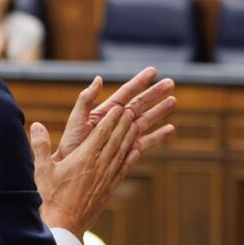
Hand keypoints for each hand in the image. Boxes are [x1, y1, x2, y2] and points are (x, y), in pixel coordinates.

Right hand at [29, 70, 176, 237]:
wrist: (64, 226)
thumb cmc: (50, 198)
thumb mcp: (42, 170)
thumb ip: (40, 146)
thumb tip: (36, 125)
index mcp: (83, 159)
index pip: (101, 133)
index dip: (111, 119)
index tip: (119, 107)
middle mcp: (98, 166)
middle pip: (115, 139)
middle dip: (124, 122)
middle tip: (132, 109)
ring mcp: (106, 177)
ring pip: (122, 152)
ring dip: (130, 135)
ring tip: (137, 123)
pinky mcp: (109, 188)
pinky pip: (123, 168)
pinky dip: (131, 157)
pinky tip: (136, 150)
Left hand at [54, 67, 175, 161]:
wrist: (69, 173)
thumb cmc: (70, 146)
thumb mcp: (76, 120)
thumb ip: (86, 100)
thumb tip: (98, 79)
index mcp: (105, 112)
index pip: (126, 93)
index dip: (139, 82)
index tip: (153, 71)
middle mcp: (116, 122)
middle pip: (140, 105)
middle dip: (155, 94)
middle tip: (171, 83)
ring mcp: (123, 137)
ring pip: (146, 121)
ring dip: (160, 111)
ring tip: (174, 101)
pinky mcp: (127, 152)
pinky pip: (146, 143)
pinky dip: (158, 136)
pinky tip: (170, 129)